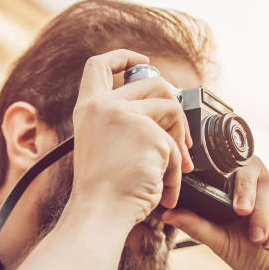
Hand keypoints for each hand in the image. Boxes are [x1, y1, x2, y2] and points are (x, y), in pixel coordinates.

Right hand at [66, 50, 193, 227]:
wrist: (100, 214)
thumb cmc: (102, 192)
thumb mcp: (103, 145)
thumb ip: (122, 122)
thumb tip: (165, 111)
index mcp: (88, 109)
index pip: (100, 65)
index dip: (123, 56)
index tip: (141, 60)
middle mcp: (104, 106)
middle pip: (153, 82)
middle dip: (174, 109)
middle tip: (180, 138)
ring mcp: (126, 116)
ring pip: (172, 109)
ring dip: (179, 141)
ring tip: (174, 169)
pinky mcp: (149, 132)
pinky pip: (176, 145)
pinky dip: (175, 170)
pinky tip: (165, 188)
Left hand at [161, 156, 268, 269]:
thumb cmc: (253, 261)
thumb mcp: (221, 242)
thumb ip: (196, 225)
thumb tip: (166, 213)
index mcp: (242, 191)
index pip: (232, 167)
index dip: (223, 173)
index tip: (211, 193)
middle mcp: (265, 186)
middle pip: (253, 167)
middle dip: (244, 189)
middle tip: (239, 212)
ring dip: (263, 214)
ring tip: (258, 239)